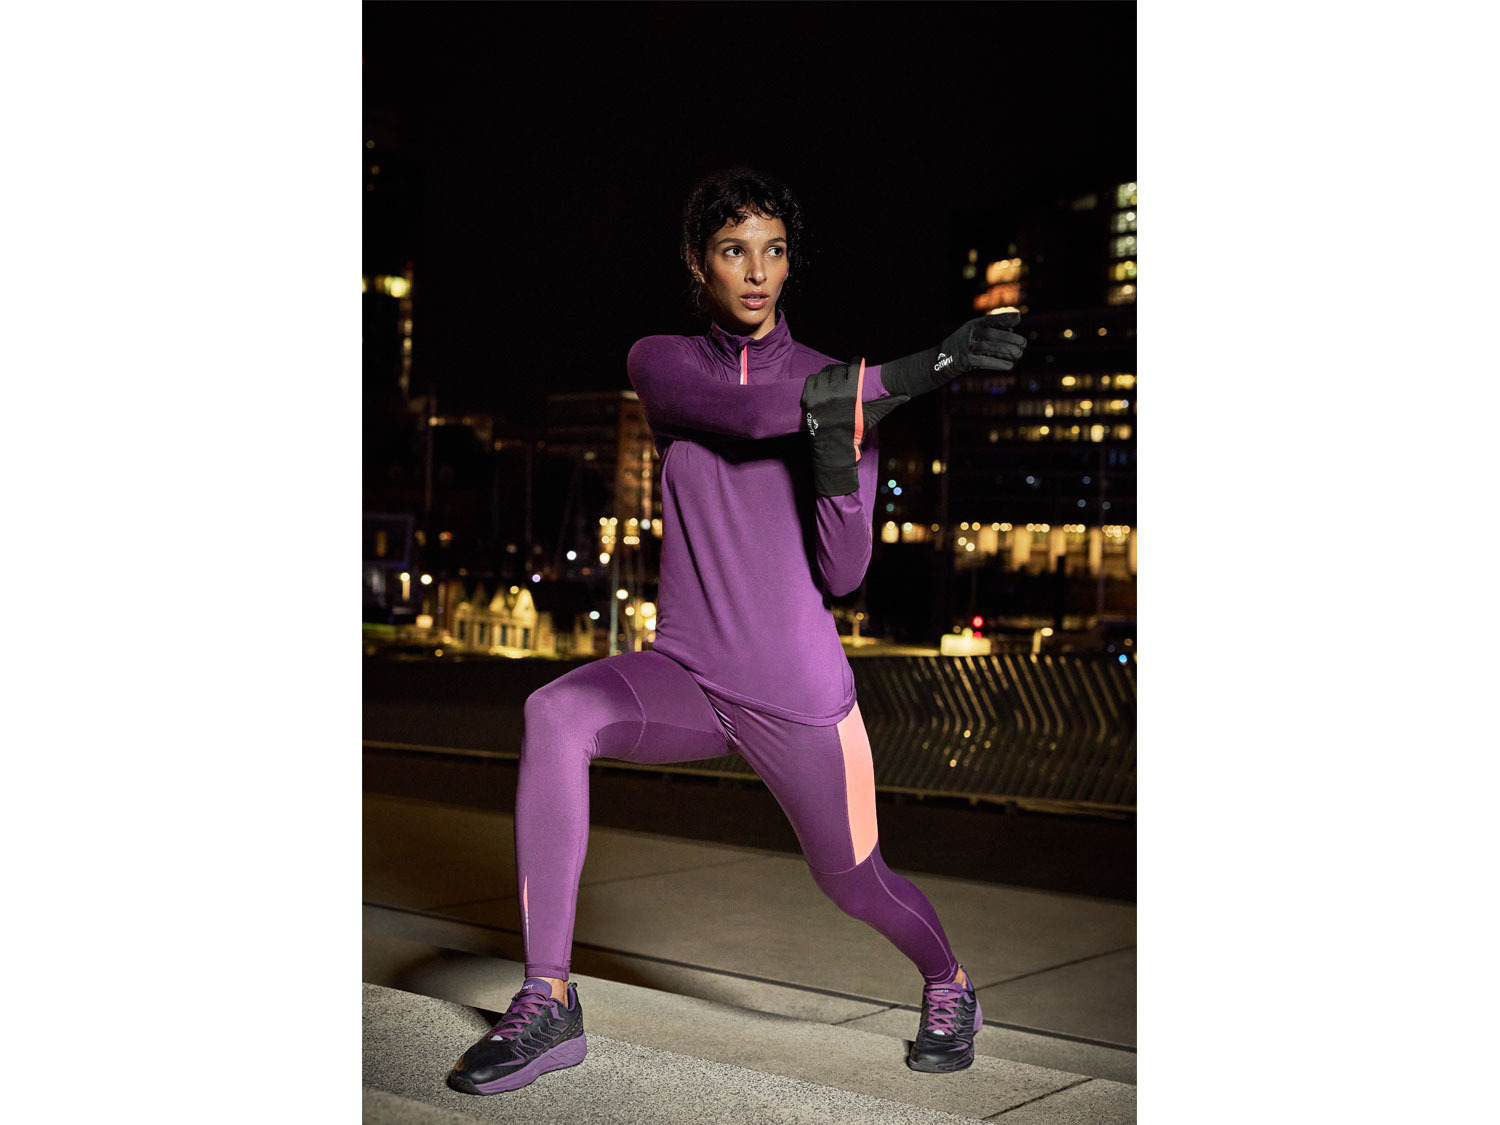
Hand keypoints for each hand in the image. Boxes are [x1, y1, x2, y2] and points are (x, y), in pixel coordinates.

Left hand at [801, 360, 908, 496]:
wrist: (834, 450)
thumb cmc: (855, 433)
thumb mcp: (872, 417)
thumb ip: (888, 403)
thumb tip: (907, 396)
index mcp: (851, 394)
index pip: (853, 367)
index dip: (856, 361)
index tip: (857, 361)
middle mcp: (834, 393)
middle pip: (838, 369)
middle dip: (843, 369)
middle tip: (846, 373)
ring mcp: (819, 396)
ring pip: (823, 373)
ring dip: (829, 373)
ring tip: (834, 378)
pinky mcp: (807, 401)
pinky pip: (810, 380)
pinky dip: (816, 379)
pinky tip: (822, 384)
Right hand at [878, 312, 1026, 398]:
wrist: (939, 362)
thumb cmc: (962, 348)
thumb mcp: (974, 335)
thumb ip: (992, 331)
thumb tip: (1013, 329)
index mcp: (972, 325)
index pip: (990, 319)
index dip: (1004, 318)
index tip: (1018, 319)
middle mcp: (968, 334)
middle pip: (991, 334)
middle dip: (1009, 339)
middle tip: (1024, 344)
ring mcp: (965, 347)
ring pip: (989, 347)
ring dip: (1006, 351)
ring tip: (1019, 354)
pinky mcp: (964, 361)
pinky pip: (984, 361)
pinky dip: (998, 363)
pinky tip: (1010, 366)